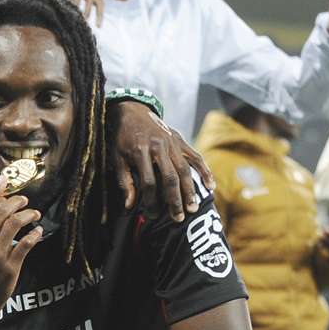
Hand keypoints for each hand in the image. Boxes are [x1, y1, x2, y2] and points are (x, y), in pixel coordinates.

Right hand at [0, 175, 42, 321]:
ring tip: (34, 214)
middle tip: (24, 201)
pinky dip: (35, 234)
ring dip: (28, 214)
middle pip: (1, 212)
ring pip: (14, 224)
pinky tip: (38, 232)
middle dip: (16, 202)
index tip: (5, 180)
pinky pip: (26, 244)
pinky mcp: (10, 266)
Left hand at [112, 100, 211, 221]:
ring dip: (190, 190)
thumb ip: (124, 182)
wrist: (132, 112)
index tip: (151, 214)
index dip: (150, 200)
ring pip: (184, 169)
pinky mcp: (180, 140)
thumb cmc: (122, 139)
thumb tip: (129, 206)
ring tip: (193, 208)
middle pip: (170, 177)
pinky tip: (211, 186)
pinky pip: (195, 157)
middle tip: (178, 217)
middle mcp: (159, 147)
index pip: (149, 181)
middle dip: (175, 199)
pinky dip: (204, 171)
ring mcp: (172, 143)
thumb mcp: (117, 159)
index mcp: (140, 151)